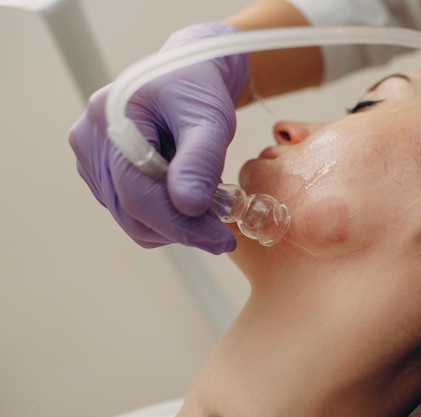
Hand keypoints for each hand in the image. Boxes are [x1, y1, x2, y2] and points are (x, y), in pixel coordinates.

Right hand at [68, 23, 247, 252]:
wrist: (189, 75)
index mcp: (109, 120)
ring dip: (174, 220)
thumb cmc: (199, 89)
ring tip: (206, 195)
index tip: (223, 241)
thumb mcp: (210, 117)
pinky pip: (133, 211)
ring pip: (132, 219)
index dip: (182, 226)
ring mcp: (91, 160)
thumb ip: (200, 158)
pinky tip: (187, 188)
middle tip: (223, 227)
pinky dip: (165, 212)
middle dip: (181, 227)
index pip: (138, 196)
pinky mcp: (102, 174)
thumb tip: (187, 206)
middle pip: (131, 214)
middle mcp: (89, 142)